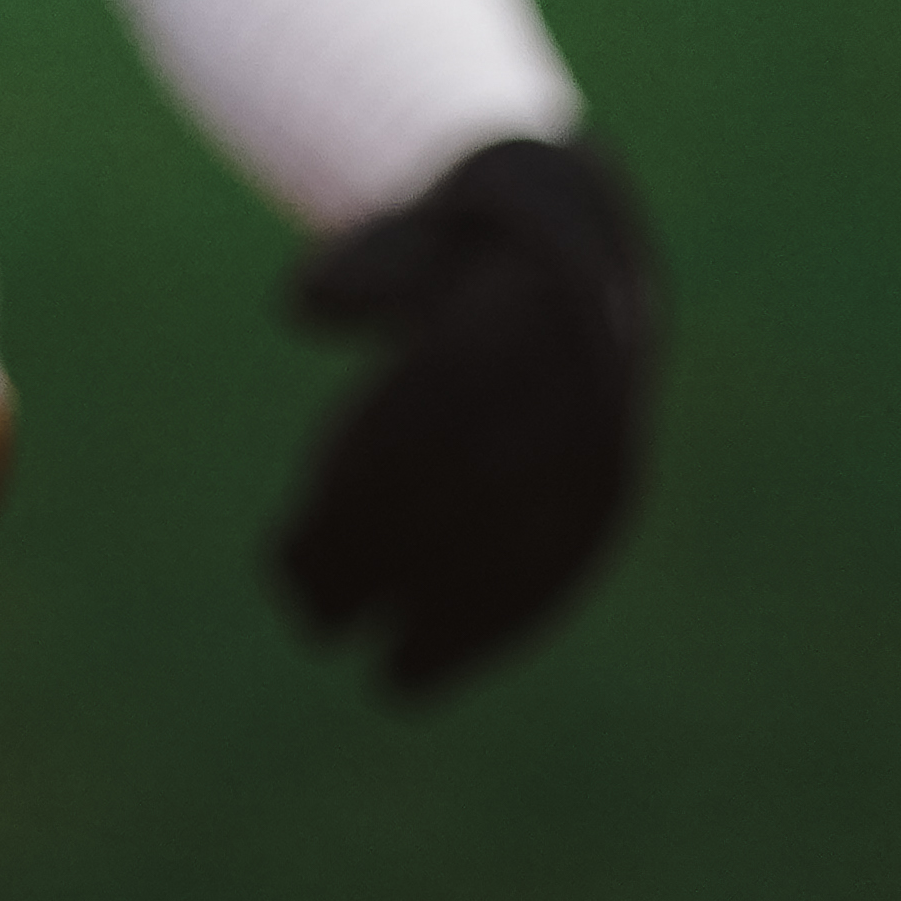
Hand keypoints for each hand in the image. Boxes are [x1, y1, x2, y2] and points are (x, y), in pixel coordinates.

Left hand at [271, 129, 660, 696]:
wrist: (585, 252)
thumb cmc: (463, 242)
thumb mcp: (421, 224)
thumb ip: (370, 263)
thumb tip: (306, 308)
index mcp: (522, 315)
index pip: (425, 425)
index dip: (354, 497)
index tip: (291, 551)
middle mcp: (574, 390)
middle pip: (465, 497)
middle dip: (385, 561)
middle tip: (307, 609)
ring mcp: (602, 449)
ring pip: (516, 547)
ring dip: (441, 616)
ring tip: (369, 665)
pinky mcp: (609, 497)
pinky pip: (553, 572)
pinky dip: (485, 631)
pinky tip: (417, 676)